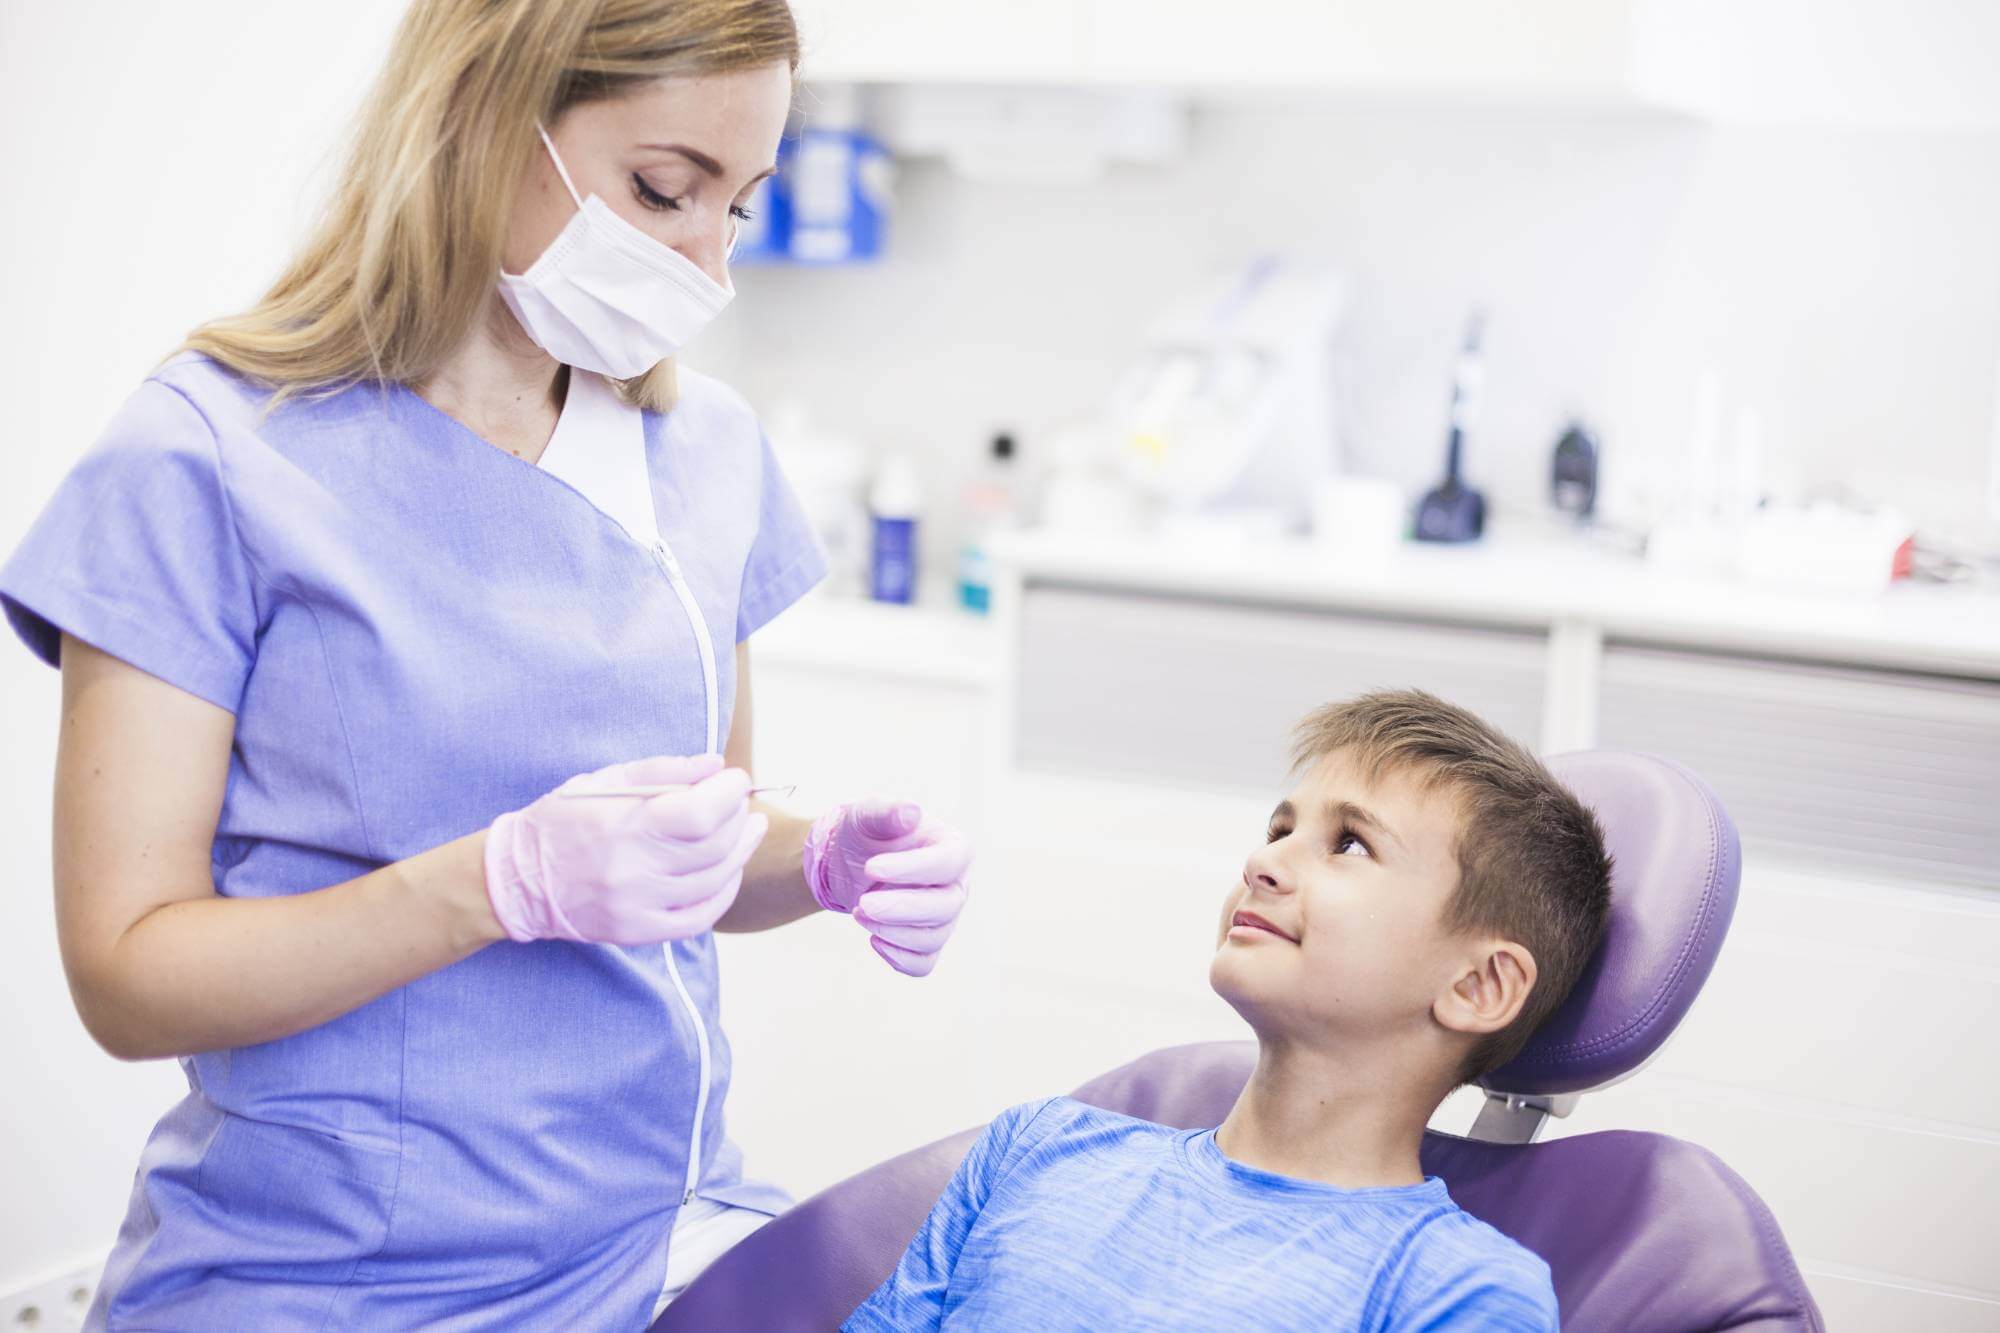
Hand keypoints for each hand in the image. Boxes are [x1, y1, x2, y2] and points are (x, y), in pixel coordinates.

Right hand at [484, 753, 768, 944]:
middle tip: (743, 804)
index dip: (730, 794)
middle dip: (739, 819)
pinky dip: (724, 893)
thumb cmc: (564, 820)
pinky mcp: (637, 931)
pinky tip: (729, 872)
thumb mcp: (606, 781)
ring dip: (740, 853)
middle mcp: (633, 868)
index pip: (701, 812)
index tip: (736, 779)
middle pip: (715, 846)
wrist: (519, 879)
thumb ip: (664, 771)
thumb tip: (715, 765)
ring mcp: (637, 905)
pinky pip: (699, 918)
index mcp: (625, 824)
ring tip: (748, 831)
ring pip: (713, 881)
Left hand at [803, 798, 971, 975]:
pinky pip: (923, 963)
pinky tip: (873, 940)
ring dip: (892, 932)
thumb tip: (910, 811)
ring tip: (858, 912)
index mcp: (952, 847)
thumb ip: (887, 812)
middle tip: (862, 903)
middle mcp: (956, 885)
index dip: (913, 869)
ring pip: (933, 937)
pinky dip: (899, 958)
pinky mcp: (927, 942)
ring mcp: (944, 917)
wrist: (850, 864)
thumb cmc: (866, 835)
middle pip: (946, 906)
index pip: (949, 862)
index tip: (871, 867)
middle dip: (901, 908)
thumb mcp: (867, 817)